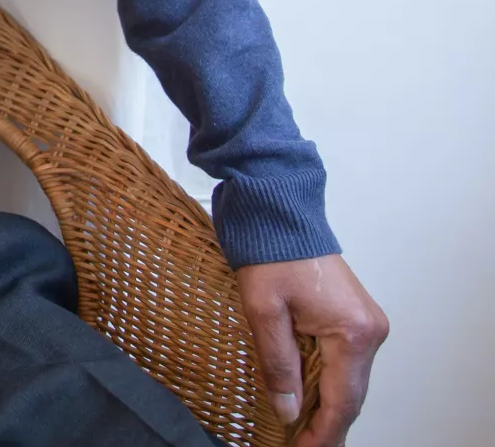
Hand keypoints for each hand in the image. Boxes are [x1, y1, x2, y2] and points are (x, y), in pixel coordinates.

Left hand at [236, 254, 387, 445]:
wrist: (278, 209)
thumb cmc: (270, 251)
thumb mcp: (264, 310)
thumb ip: (277, 363)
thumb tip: (287, 410)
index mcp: (353, 332)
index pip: (342, 401)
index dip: (323, 433)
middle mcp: (369, 329)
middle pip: (349, 393)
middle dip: (324, 422)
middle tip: (299, 445)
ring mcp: (365, 321)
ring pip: (347, 377)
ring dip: (323, 401)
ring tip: (298, 426)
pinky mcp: (353, 314)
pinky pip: (342, 358)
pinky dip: (324, 377)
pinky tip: (304, 392)